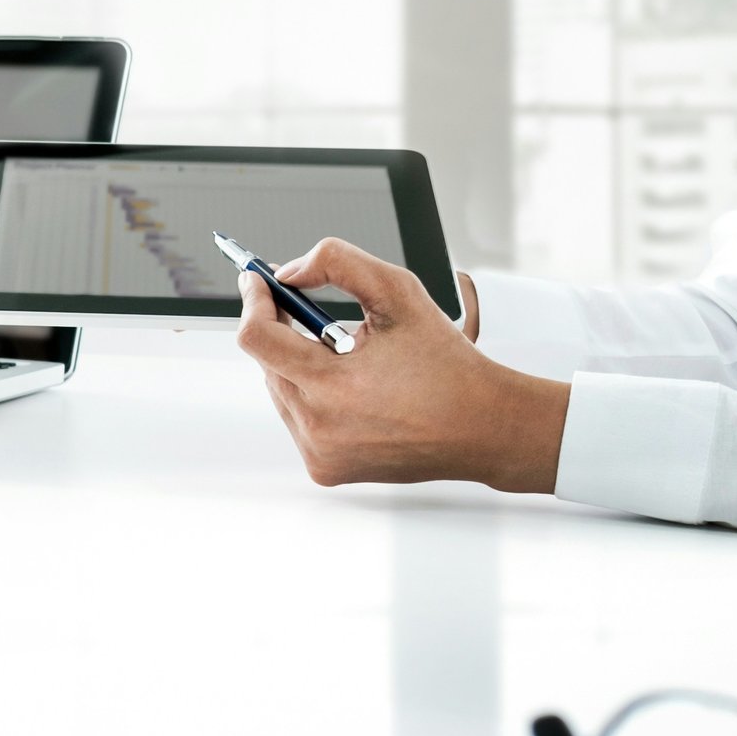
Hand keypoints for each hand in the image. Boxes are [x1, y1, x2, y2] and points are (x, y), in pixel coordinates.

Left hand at [234, 239, 563, 493]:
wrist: (482, 426)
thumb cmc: (447, 363)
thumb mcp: (398, 291)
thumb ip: (338, 264)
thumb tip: (289, 273)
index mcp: (331, 386)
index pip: (257, 338)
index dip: (254, 301)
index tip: (257, 280)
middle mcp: (317, 428)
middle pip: (267, 363)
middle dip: (281, 330)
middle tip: (302, 307)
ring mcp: (319, 455)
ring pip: (280, 392)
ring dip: (298, 364)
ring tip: (348, 356)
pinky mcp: (325, 470)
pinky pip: (298, 421)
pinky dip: (313, 397)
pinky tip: (353, 389)